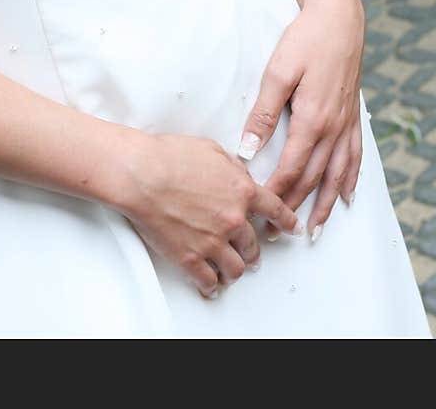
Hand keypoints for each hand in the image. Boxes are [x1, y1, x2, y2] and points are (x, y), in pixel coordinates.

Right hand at [113, 130, 302, 298]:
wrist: (143, 174)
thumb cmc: (170, 156)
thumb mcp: (211, 149)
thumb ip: (232, 167)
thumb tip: (240, 176)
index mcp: (242, 191)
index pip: (275, 210)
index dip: (287, 221)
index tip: (292, 228)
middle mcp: (233, 219)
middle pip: (253, 244)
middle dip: (253, 250)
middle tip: (250, 254)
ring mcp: (213, 242)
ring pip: (236, 268)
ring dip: (235, 270)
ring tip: (230, 271)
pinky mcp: (191, 258)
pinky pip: (208, 281)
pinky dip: (211, 285)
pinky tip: (210, 284)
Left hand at [238, 0, 364, 237]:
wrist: (340, 17)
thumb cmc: (305, 40)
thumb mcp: (278, 71)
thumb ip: (263, 112)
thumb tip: (248, 149)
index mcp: (312, 120)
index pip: (292, 169)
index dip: (277, 194)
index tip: (261, 214)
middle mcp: (333, 128)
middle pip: (314, 178)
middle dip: (296, 207)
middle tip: (279, 233)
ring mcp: (347, 123)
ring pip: (338, 175)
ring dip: (327, 204)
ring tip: (316, 229)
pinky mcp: (353, 114)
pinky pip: (355, 156)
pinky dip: (351, 179)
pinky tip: (348, 195)